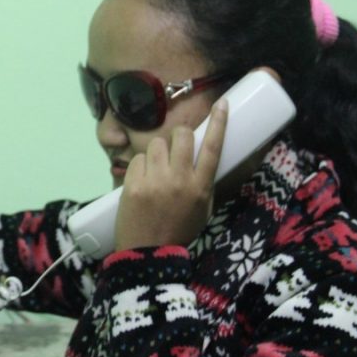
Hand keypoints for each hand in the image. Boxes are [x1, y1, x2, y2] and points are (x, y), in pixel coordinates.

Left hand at [114, 99, 227, 249]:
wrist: (148, 253)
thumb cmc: (179, 231)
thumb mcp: (203, 210)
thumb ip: (203, 183)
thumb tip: (202, 158)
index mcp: (201, 187)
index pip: (213, 148)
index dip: (219, 123)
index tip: (222, 104)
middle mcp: (180, 180)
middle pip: (181, 136)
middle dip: (178, 135)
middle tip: (175, 146)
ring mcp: (156, 181)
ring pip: (156, 143)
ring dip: (157, 151)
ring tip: (156, 168)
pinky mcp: (134, 184)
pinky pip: (137, 159)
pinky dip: (139, 165)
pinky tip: (141, 180)